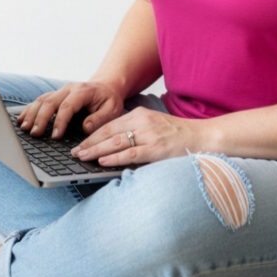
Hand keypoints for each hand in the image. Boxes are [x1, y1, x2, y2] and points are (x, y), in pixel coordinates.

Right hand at [17, 81, 125, 139]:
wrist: (106, 86)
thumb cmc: (109, 100)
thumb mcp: (112, 110)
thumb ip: (100, 119)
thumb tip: (85, 128)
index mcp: (83, 91)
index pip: (68, 106)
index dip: (60, 121)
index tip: (55, 136)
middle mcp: (69, 89)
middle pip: (50, 101)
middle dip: (41, 118)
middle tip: (35, 134)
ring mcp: (61, 91)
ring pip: (42, 100)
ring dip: (32, 114)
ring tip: (25, 128)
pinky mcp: (56, 95)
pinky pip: (40, 100)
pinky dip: (30, 109)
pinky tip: (22, 119)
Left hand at [72, 106, 203, 166]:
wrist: (203, 137)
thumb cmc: (178, 135)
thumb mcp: (154, 126)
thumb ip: (135, 133)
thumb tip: (112, 147)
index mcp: (140, 115)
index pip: (110, 124)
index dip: (92, 134)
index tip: (79, 143)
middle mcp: (142, 122)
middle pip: (109, 132)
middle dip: (89, 142)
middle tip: (74, 152)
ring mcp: (149, 135)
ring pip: (116, 142)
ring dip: (96, 150)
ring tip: (82, 157)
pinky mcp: (156, 148)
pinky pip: (131, 153)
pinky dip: (114, 157)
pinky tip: (102, 161)